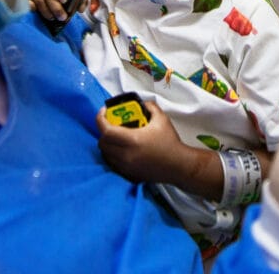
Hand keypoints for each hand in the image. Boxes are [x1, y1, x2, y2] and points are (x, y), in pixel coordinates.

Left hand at [97, 100, 222, 200]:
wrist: (178, 165)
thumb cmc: (170, 142)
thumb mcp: (161, 119)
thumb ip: (150, 107)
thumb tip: (142, 104)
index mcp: (132, 140)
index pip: (106, 130)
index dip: (100, 119)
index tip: (104, 112)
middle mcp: (125, 155)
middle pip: (102, 143)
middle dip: (103, 131)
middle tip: (110, 124)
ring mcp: (126, 167)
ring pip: (105, 155)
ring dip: (107, 144)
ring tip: (115, 137)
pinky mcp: (129, 174)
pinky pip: (112, 164)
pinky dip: (112, 155)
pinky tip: (120, 150)